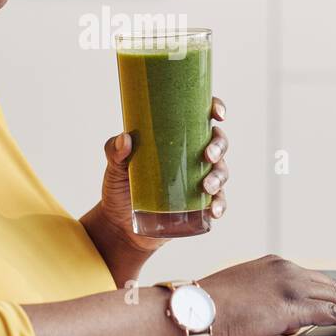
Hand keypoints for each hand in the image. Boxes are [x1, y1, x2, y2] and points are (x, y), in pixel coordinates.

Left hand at [88, 96, 229, 255]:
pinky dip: (219, 205)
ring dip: (219, 177)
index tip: (217, 114)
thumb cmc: (120, 188)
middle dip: (219, 147)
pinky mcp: (200, 206)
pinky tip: (213, 210)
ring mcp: (198, 181)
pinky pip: (217, 203)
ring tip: (207, 186)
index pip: (201, 118)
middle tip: (208, 155)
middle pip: (218, 143)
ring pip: (221, 172)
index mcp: (176, 139)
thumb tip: (125, 139)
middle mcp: (192, 157)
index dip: (215, 109)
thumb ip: (114, 150)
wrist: (119, 225)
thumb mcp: (115, 166)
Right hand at [194, 255, 335, 335]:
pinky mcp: (290, 304)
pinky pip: (332, 312)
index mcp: (274, 265)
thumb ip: (272, 304)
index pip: (317, 280)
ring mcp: (289, 284)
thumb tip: (292, 321)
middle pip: (333, 285)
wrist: (192, 309)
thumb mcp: (245, 299)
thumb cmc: (209, 309)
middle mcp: (285, 269)